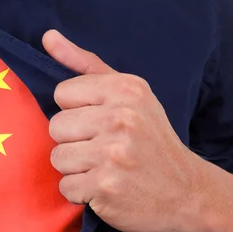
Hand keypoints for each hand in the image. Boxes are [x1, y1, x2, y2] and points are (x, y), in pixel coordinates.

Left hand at [42, 30, 199, 231]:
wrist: (184, 191)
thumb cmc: (149, 139)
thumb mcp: (129, 94)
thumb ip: (85, 65)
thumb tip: (48, 38)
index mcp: (126, 90)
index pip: (62, 93)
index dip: (75, 111)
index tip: (98, 122)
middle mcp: (121, 118)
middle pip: (55, 126)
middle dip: (73, 141)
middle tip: (102, 149)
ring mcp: (113, 154)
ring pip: (57, 158)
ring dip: (75, 168)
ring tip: (102, 168)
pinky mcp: (105, 186)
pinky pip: (66, 187)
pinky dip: (80, 193)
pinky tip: (103, 188)